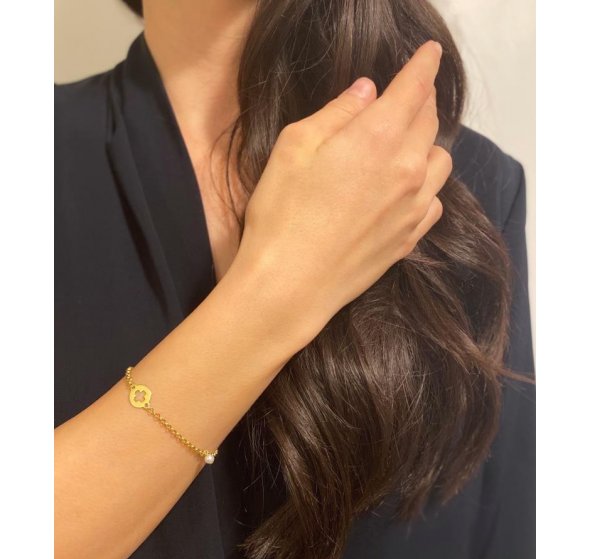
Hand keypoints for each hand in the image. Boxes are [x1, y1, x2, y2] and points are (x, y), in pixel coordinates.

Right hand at [232, 40, 451, 339]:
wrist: (291, 286)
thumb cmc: (282, 214)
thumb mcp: (294, 148)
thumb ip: (336, 113)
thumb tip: (367, 91)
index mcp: (378, 137)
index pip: (415, 87)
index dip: (424, 65)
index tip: (429, 54)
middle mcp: (408, 169)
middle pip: (430, 121)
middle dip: (422, 100)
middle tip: (407, 95)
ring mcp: (414, 207)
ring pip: (440, 161)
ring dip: (427, 143)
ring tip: (405, 144)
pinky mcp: (410, 238)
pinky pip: (433, 200)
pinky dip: (425, 184)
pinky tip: (405, 189)